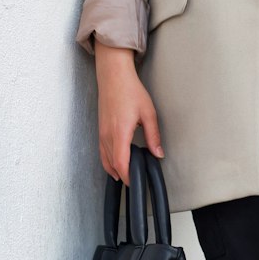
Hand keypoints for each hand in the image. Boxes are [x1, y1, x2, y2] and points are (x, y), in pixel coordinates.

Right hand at [94, 44, 163, 183]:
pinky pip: (102, 151)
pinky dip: (108, 161)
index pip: (121, 163)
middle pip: (112, 164)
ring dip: (115, 170)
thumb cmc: (130, 90)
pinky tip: (116, 164)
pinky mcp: (100, 129)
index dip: (127, 176)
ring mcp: (101, 133)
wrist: (113, 76)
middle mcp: (107, 135)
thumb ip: (153, 136)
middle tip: (136, 181)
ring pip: (105, 159)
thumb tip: (158, 153)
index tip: (135, 183)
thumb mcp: (148, 113)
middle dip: (123, 175)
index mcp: (119, 133)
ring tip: (127, 176)